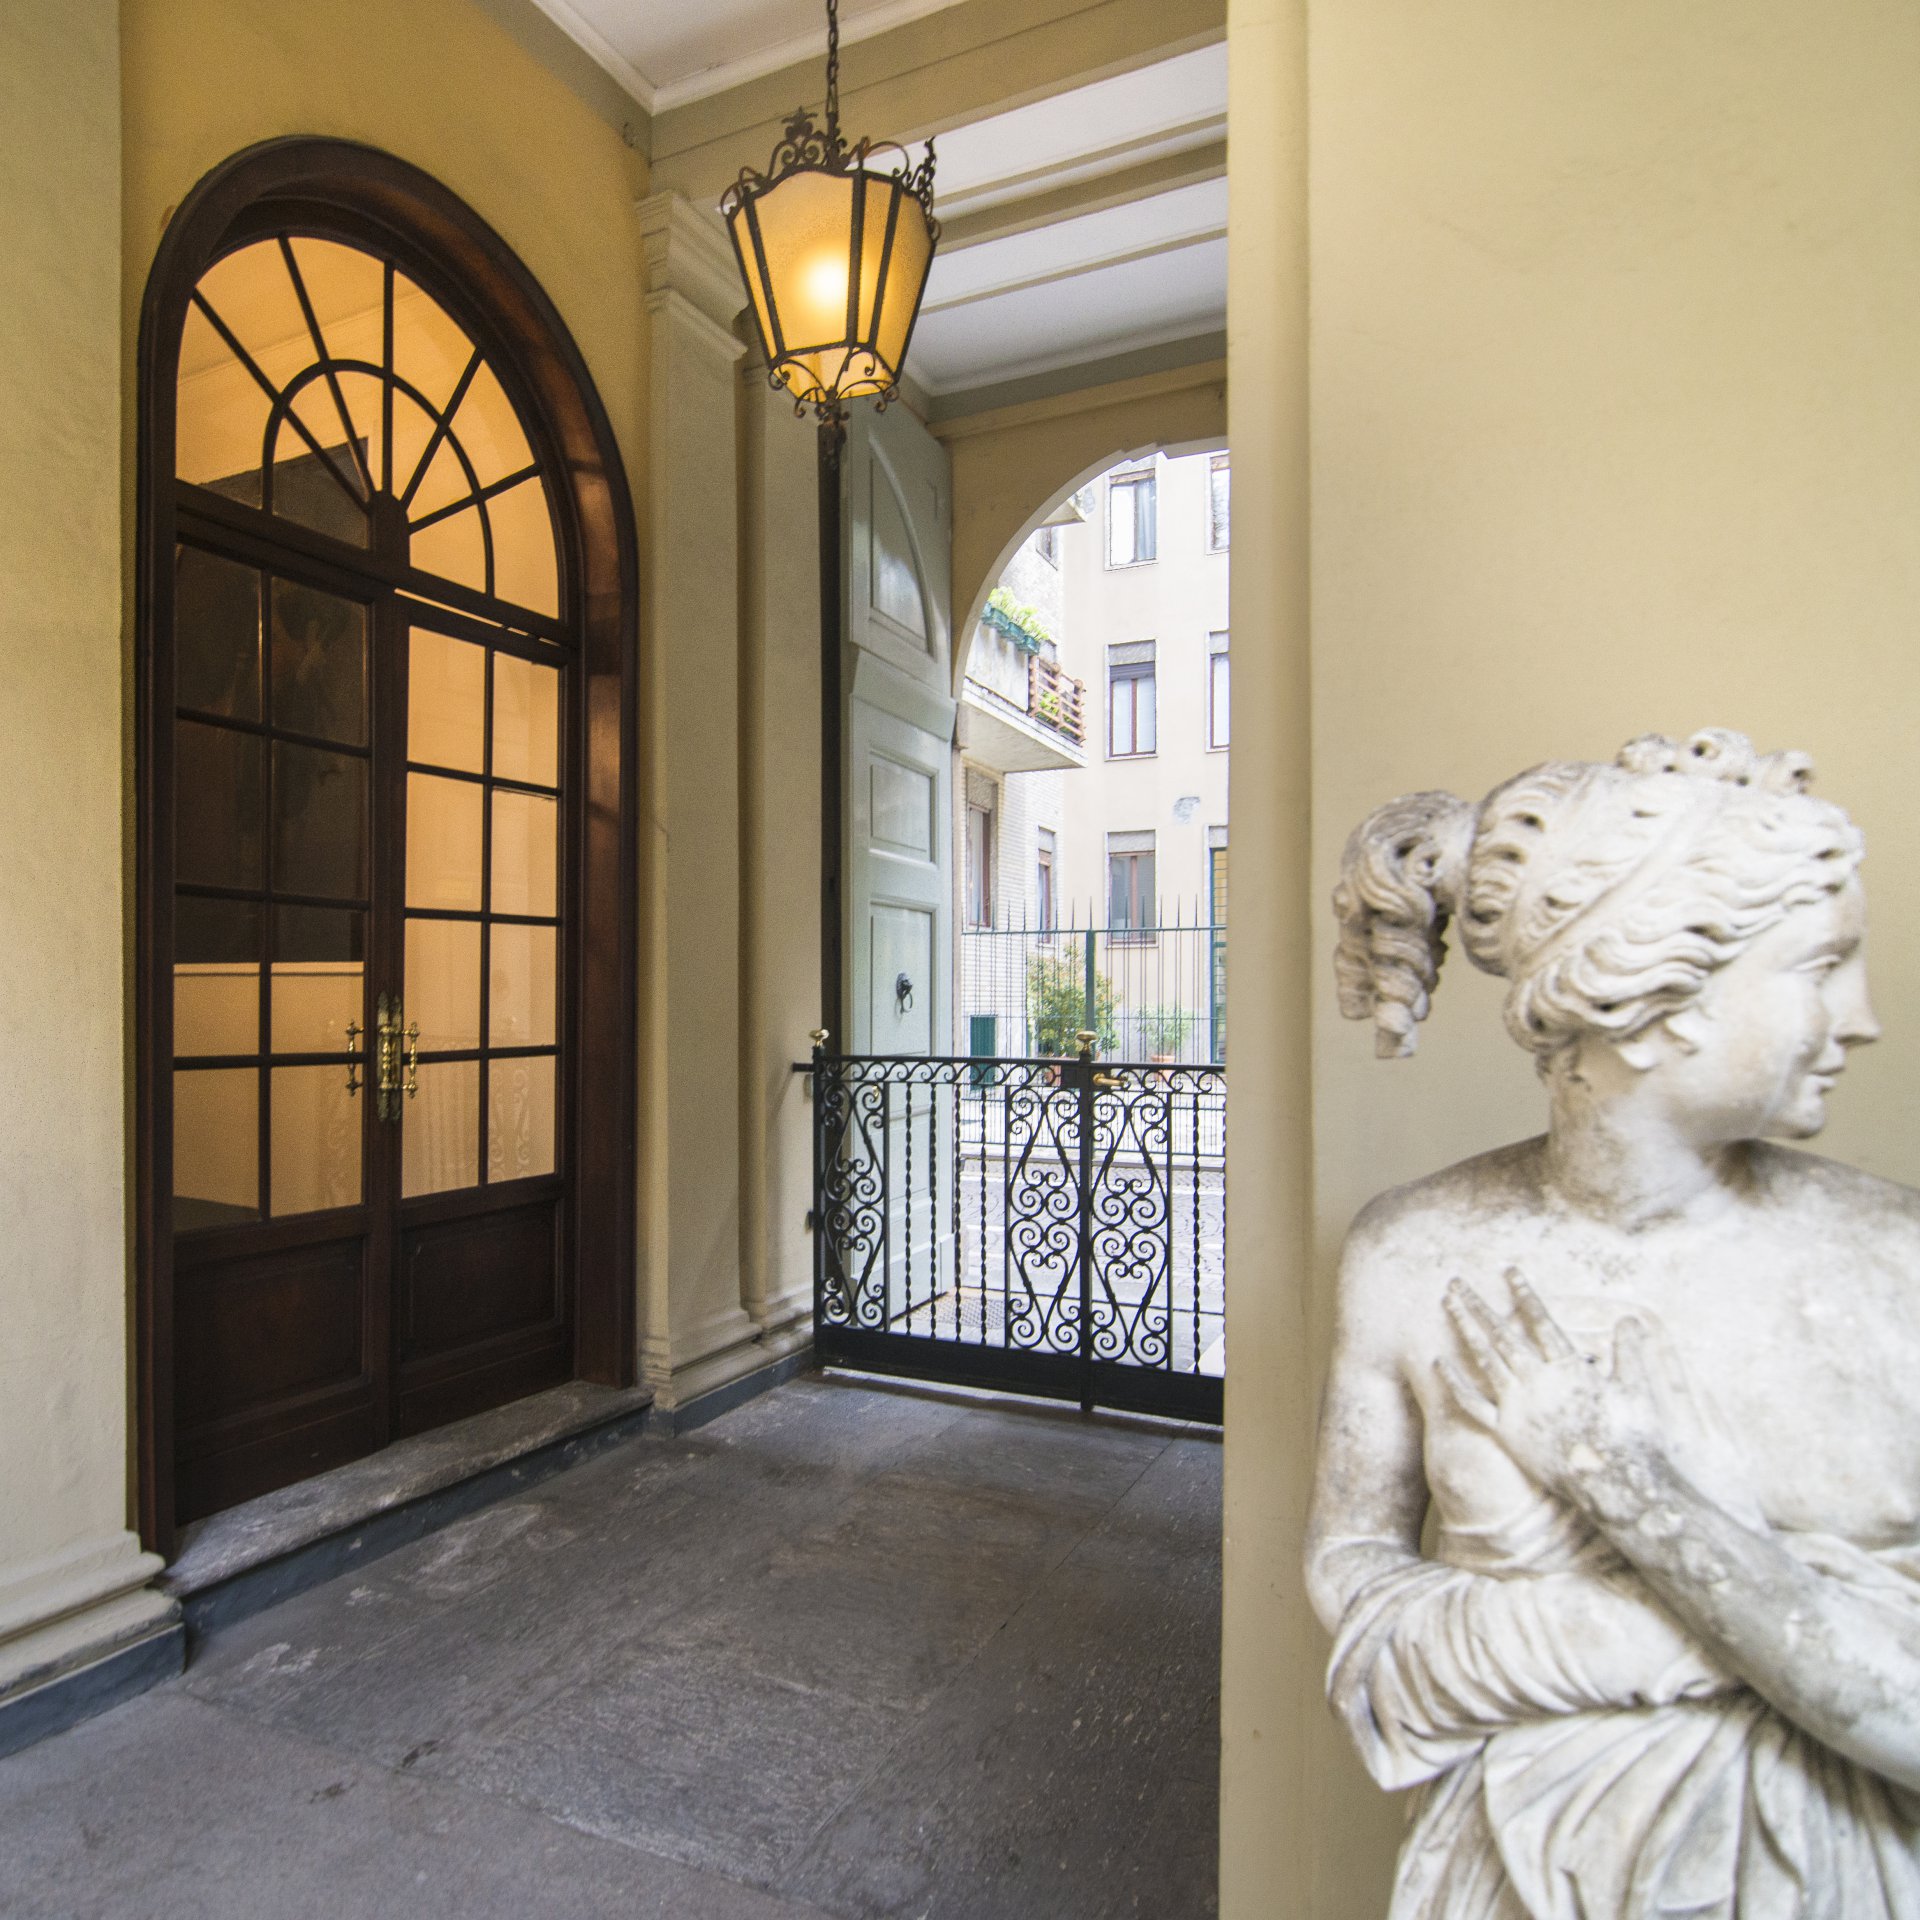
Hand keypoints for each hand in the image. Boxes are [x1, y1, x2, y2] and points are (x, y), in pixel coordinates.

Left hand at [1436, 1272, 1668, 1504]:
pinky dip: (1455, 1382)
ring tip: (1448, 1304)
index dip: (1524, 1294)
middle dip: (1478, 1305)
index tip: (1509, 1271)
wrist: (1614, 1486)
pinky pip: (1473, 1404)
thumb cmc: (1631, 1440)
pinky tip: (1439, 1362)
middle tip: (1456, 1281)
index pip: (1540, 1320)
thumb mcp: (1637, 1390)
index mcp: (1568, 1367)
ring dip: (1464, 1329)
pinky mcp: (1507, 1433)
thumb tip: (1631, 1321)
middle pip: (1501, 1334)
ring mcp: (1519, 1406)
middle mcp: (1537, 1381)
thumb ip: (1630, 1353)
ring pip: (1483, 1359)